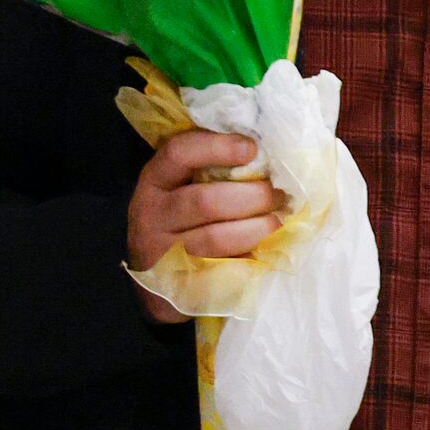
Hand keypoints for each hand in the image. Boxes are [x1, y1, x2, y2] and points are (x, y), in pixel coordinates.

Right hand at [127, 129, 281, 323]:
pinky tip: (261, 253)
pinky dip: (246, 259)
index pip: (178, 153)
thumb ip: (215, 170)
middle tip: (279, 196)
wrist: (163, 281)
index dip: (217, 147)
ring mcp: (160, 250)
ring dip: (256, 228)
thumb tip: (265, 153)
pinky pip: (219, 269)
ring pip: (216, 238)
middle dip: (252, 197)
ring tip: (277, 222)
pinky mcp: (176, 282)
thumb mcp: (188, 189)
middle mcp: (150, 213)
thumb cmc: (188, 223)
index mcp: (155, 180)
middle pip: (206, 200)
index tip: (252, 149)